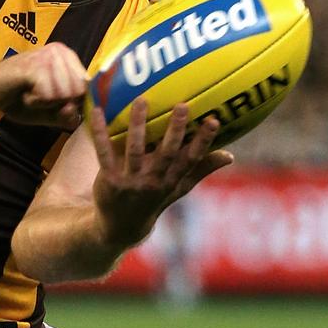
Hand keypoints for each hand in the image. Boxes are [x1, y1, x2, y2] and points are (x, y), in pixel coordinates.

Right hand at [0, 43, 87, 128]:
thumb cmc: (17, 98)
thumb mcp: (48, 112)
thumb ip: (67, 116)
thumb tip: (75, 113)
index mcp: (69, 58)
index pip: (87, 89)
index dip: (71, 103)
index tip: (50, 98)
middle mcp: (62, 52)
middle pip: (78, 93)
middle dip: (58, 103)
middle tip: (37, 94)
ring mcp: (49, 56)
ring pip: (64, 95)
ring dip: (44, 103)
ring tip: (29, 92)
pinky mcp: (36, 65)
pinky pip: (49, 95)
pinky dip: (35, 101)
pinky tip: (24, 92)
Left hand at [89, 98, 232, 245]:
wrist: (120, 226)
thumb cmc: (154, 200)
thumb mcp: (179, 188)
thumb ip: (202, 169)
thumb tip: (229, 155)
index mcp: (171, 180)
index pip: (191, 159)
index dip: (203, 141)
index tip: (214, 120)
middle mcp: (153, 181)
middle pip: (166, 153)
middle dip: (175, 130)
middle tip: (182, 105)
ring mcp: (130, 180)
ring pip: (135, 150)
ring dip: (138, 125)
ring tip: (141, 101)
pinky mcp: (108, 179)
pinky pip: (104, 153)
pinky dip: (100, 133)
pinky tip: (98, 112)